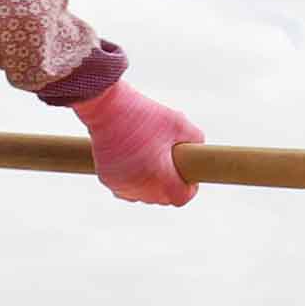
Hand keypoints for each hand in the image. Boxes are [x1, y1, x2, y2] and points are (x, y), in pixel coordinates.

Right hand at [74, 83, 204, 206]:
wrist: (107, 108)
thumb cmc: (145, 115)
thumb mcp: (180, 123)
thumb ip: (196, 140)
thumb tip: (198, 152)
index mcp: (160, 179)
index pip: (181, 198)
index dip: (189, 187)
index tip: (188, 173)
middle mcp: (139, 189)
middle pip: (162, 197)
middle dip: (169, 183)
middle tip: (169, 159)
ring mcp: (121, 186)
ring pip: (143, 194)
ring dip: (150, 183)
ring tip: (151, 158)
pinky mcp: (106, 179)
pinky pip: (126, 187)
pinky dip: (133, 178)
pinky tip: (135, 160)